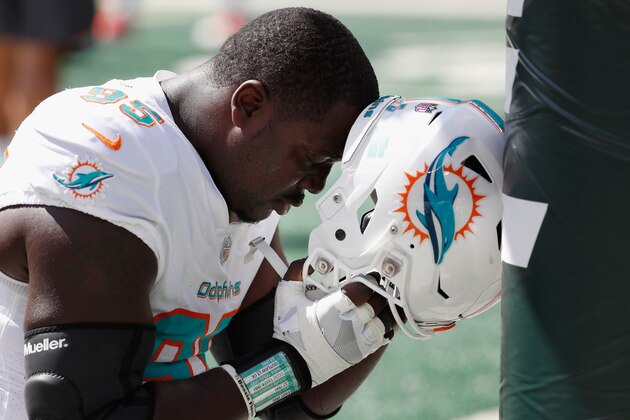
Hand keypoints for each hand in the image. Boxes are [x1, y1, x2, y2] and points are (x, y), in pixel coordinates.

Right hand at [273, 259, 391, 386]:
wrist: (292, 363)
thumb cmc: (289, 329)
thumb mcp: (286, 295)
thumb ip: (296, 271)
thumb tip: (310, 258)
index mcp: (334, 307)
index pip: (363, 288)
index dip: (367, 279)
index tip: (366, 275)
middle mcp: (351, 323)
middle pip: (378, 300)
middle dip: (377, 289)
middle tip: (375, 283)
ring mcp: (360, 339)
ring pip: (387, 317)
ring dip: (386, 306)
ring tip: (383, 298)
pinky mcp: (364, 350)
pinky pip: (386, 334)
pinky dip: (388, 323)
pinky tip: (383, 315)